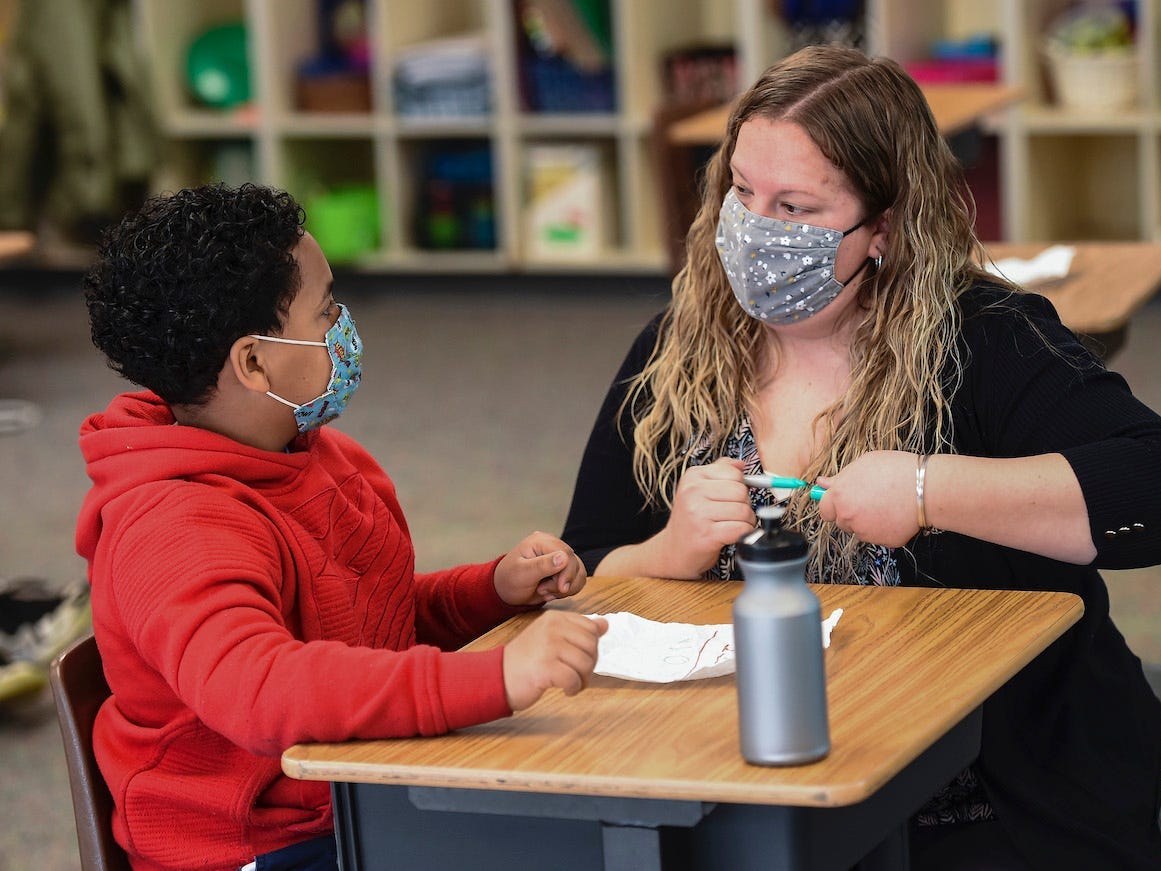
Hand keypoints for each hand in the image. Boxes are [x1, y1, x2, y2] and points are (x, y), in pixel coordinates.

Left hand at [494, 531, 587, 605]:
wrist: (506, 591)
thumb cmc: (509, 579)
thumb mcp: (522, 573)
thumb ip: (542, 565)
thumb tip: (564, 558)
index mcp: (541, 541)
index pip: (566, 553)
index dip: (567, 572)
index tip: (561, 588)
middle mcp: (553, 546)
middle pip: (574, 564)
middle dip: (562, 583)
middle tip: (543, 590)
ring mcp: (559, 558)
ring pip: (579, 573)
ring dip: (565, 588)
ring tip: (545, 591)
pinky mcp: (564, 569)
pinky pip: (577, 580)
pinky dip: (567, 590)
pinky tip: (551, 592)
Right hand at [503, 611, 608, 710]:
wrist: (497, 676)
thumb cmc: (526, 660)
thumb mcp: (551, 637)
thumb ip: (577, 630)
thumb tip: (605, 624)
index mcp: (555, 618)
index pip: (591, 628)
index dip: (591, 647)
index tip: (578, 658)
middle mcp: (552, 628)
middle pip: (592, 646)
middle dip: (589, 665)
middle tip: (576, 674)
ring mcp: (549, 646)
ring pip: (586, 664)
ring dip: (582, 679)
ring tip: (570, 683)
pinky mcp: (546, 668)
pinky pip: (574, 680)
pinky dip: (573, 689)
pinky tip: (564, 690)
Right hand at [654, 457, 755, 576]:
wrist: (671, 552)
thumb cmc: (689, 522)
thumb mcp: (699, 490)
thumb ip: (720, 472)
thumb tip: (740, 464)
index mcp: (693, 477)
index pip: (734, 473)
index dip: (739, 487)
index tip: (729, 498)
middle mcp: (693, 492)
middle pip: (741, 491)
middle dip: (744, 505)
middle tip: (731, 515)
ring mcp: (698, 513)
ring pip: (744, 511)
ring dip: (745, 522)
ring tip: (730, 525)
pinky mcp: (706, 534)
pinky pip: (741, 529)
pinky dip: (743, 534)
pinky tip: (731, 536)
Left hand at [815, 450, 919, 545]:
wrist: (925, 487)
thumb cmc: (896, 470)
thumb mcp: (864, 464)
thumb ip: (841, 478)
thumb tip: (822, 484)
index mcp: (840, 496)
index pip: (824, 509)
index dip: (832, 505)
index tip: (840, 502)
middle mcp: (848, 517)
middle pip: (841, 522)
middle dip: (850, 514)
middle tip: (868, 501)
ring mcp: (865, 532)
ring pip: (860, 530)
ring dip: (867, 522)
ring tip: (885, 505)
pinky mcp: (883, 542)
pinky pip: (878, 536)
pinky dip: (884, 529)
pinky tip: (895, 514)